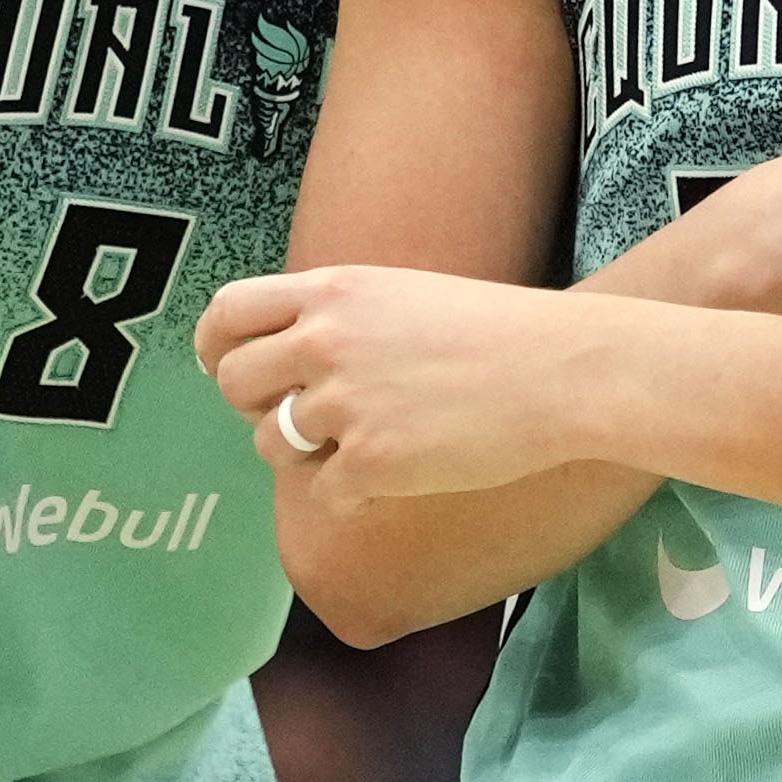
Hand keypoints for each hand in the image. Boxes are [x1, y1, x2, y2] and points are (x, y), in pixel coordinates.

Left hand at [199, 263, 605, 502]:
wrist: (565, 370)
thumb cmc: (497, 331)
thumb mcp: (401, 293)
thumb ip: (337, 314)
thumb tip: (287, 352)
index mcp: (332, 291)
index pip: (229, 312)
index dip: (216, 346)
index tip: (223, 367)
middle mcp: (326, 342)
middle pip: (237, 383)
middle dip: (255, 405)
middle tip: (296, 415)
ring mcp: (345, 405)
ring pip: (271, 443)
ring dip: (302, 452)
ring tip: (357, 444)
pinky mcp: (371, 463)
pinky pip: (323, 491)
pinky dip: (350, 491)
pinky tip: (392, 474)